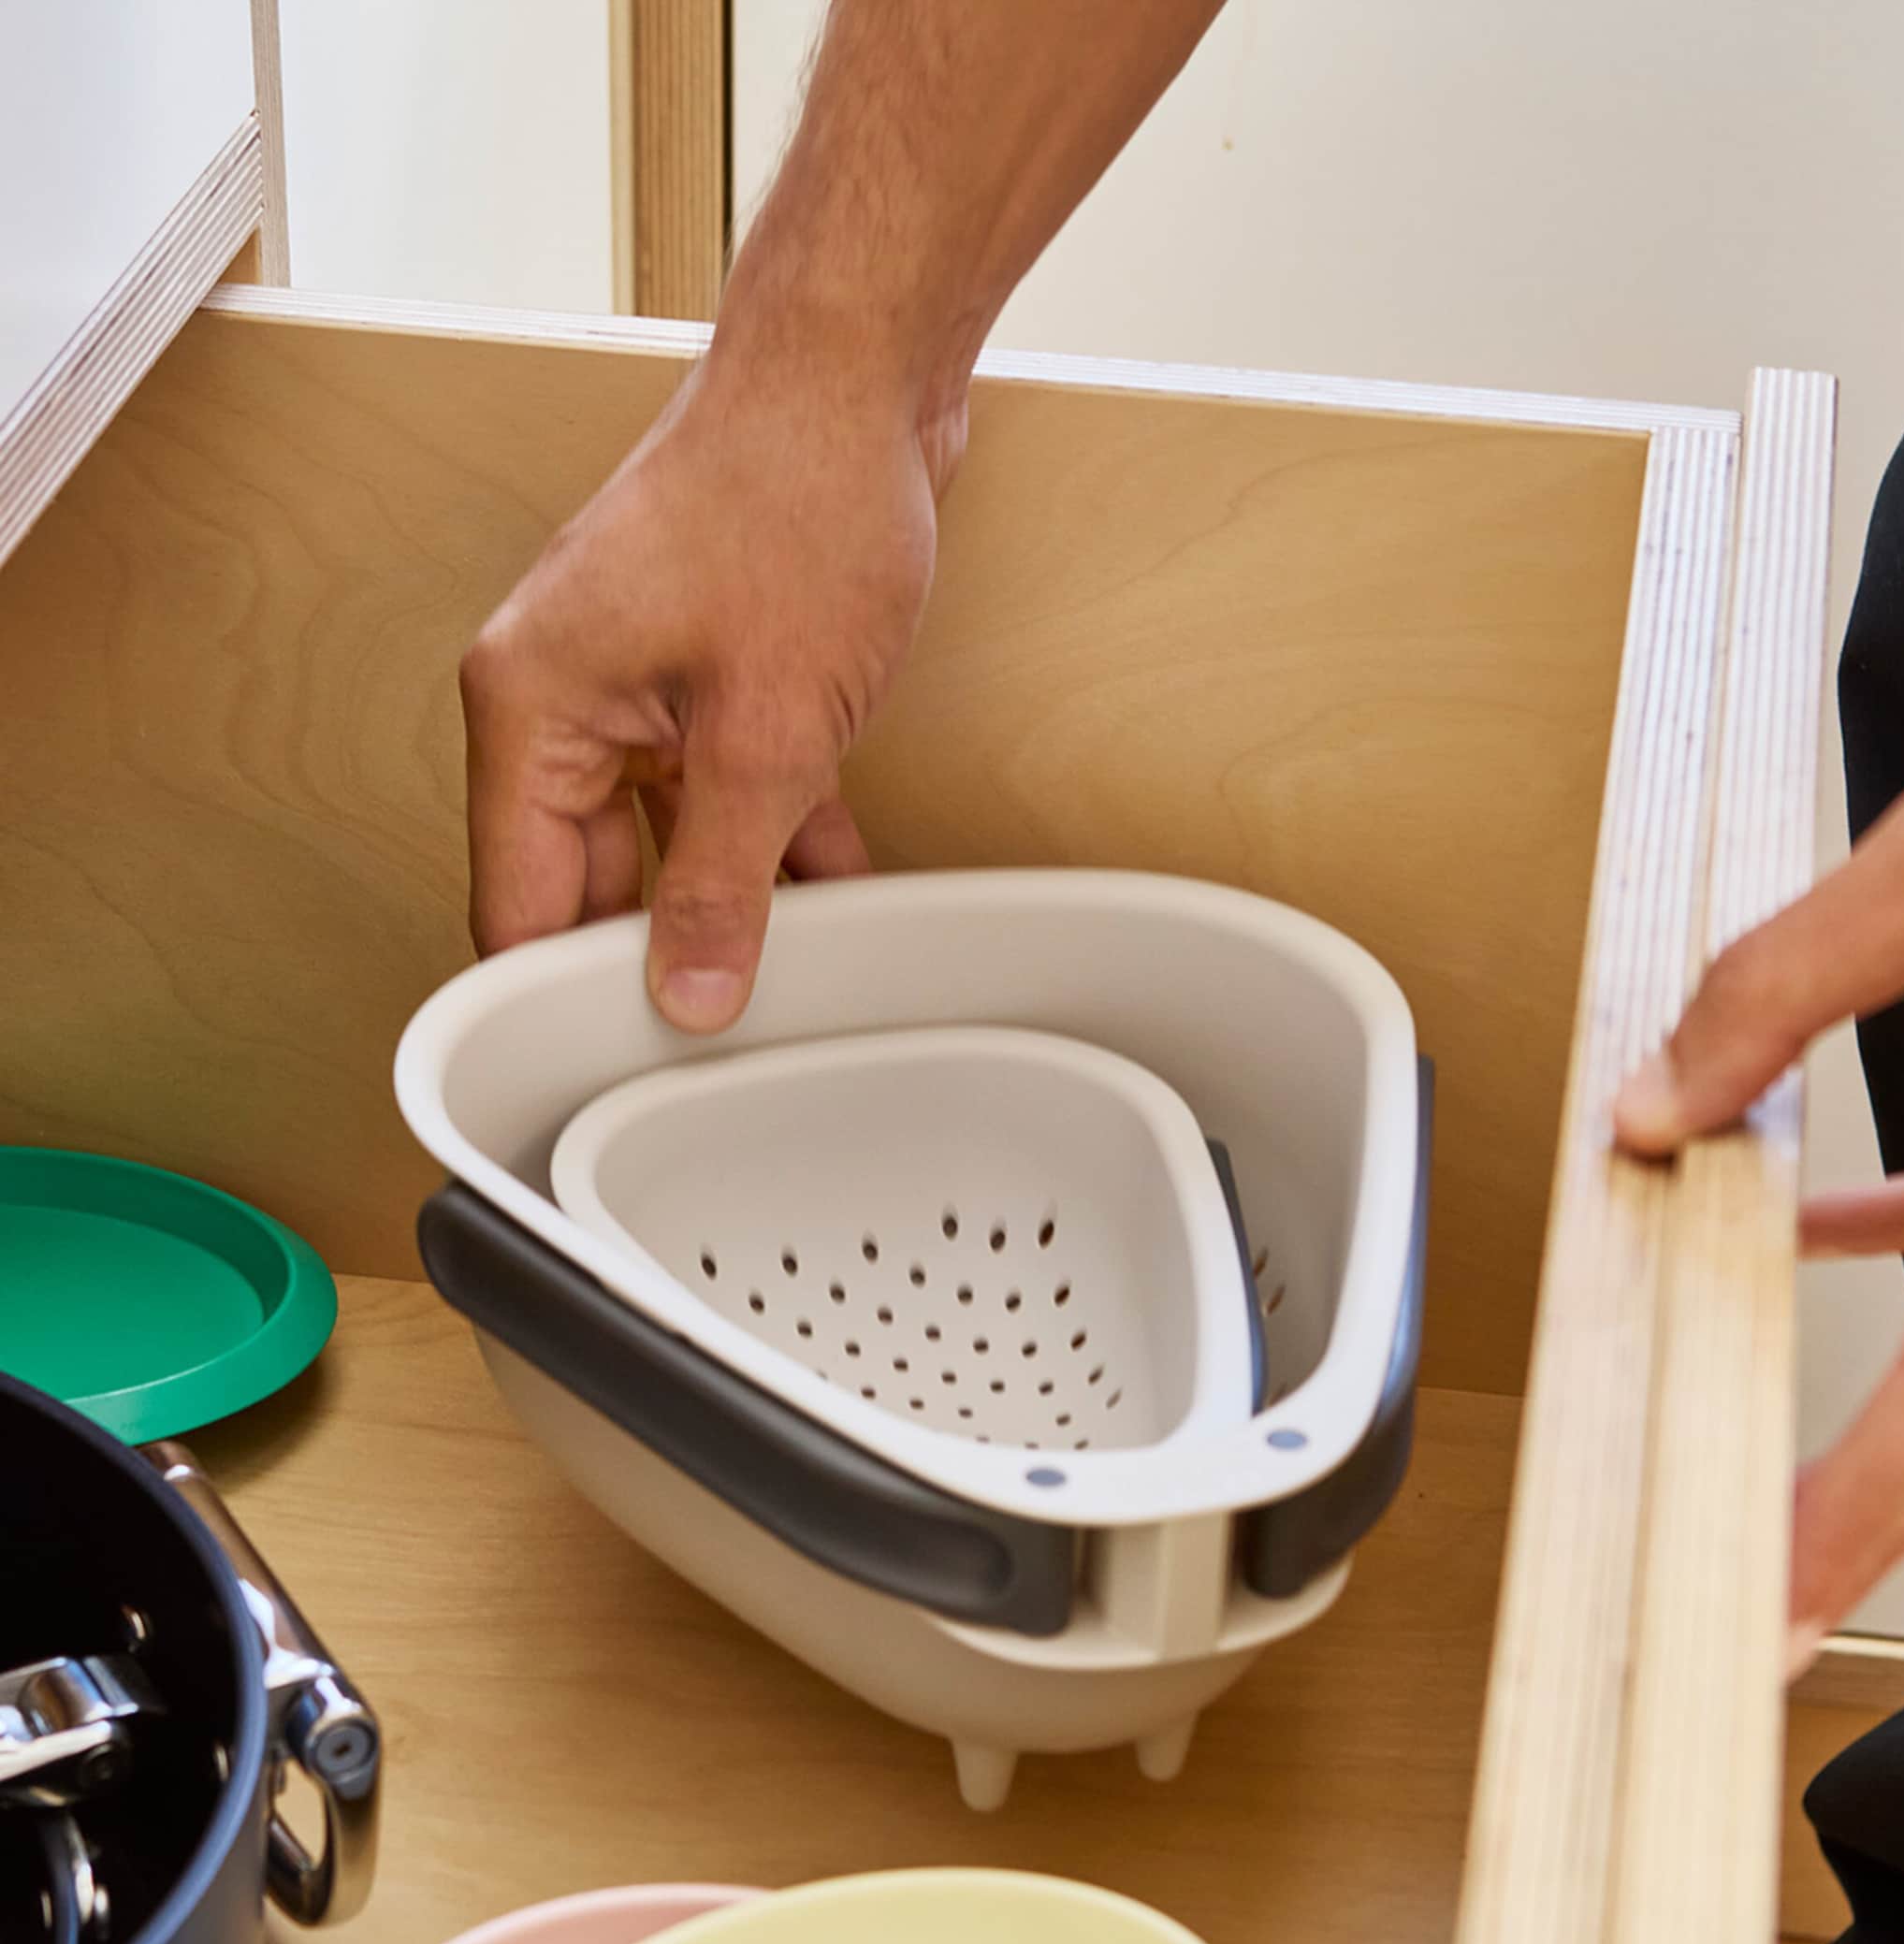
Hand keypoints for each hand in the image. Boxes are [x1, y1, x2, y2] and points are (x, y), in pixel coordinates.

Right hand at [461, 346, 965, 1029]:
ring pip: (663, 844)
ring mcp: (635, 688)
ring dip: (729, 903)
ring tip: (786, 982)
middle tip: (718, 1040)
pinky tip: (837, 902)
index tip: (603, 1077)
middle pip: (584, 884)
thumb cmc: (795, 503)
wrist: (862, 379)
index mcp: (528, 709)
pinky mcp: (705, 677)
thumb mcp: (768, 733)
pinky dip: (773, 843)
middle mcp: (561, 701)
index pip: (513, 905)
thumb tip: (688, 994)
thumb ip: (720, 881)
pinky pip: (722, 793)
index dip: (557, 1000)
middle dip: (655, 957)